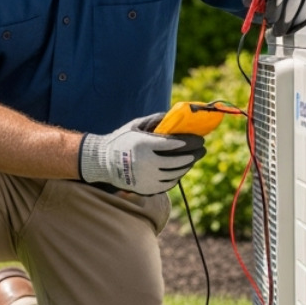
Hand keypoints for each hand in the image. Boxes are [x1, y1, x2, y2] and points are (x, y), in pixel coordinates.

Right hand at [78, 112, 205, 194]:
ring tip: (193, 159)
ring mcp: (147, 178)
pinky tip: (181, 170)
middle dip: (194, 154)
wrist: (103, 163)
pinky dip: (177, 177)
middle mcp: (147, 163)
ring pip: (175, 174)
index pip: (173, 144)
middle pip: (178, 160)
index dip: (189, 142)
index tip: (199, 139)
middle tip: (202, 149)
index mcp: (144, 145)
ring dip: (187, 166)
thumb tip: (174, 116)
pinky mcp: (146, 188)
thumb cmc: (121, 141)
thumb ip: (155, 121)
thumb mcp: (135, 126)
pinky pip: (168, 184)